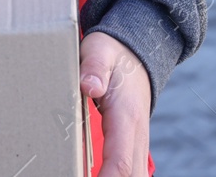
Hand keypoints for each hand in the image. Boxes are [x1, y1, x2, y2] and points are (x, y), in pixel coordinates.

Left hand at [79, 31, 150, 176]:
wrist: (135, 53)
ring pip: (135, 174)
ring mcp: (136, 142)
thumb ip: (94, 66)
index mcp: (126, 116)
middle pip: (132, 176)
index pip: (121, 161)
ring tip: (79, 174)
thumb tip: (90, 86)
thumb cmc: (112, 53)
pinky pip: (129, 170)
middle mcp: (136, 134)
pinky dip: (115, 176)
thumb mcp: (99, 51)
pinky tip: (93, 175)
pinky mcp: (131, 144)